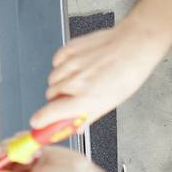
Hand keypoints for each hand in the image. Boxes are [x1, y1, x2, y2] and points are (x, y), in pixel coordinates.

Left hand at [0, 145, 99, 171]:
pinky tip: (39, 148)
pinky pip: (23, 141)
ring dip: (18, 145)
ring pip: (10, 146)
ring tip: (33, 153)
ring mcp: (26, 163)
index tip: (0, 154)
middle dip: (6, 150)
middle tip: (17, 149)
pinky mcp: (36, 151)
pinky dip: (28, 140)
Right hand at [29, 17, 167, 129]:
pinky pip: (56, 61)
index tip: (38, 124)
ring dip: (60, 82)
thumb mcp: (110, 103)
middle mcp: (75, 81)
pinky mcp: (70, 48)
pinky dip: (62, 66)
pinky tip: (78, 65)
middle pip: (50, 96)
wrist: (134, 44)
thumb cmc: (128, 73)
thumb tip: (76, 127)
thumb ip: (88, 116)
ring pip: (52, 79)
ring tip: (79, 79)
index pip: (50, 113)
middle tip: (72, 98)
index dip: (41, 121)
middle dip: (57, 100)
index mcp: (86, 98)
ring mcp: (71, 63)